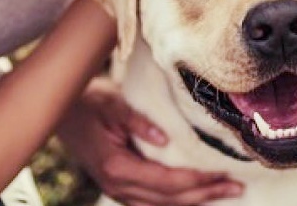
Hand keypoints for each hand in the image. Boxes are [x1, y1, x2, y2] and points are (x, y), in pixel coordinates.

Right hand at [57, 76, 243, 205]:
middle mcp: (117, 185)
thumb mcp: (112, 103)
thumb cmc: (87, 101)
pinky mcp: (118, 186)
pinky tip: (194, 197)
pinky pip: (151, 203)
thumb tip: (165, 139)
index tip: (224, 175)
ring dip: (193, 201)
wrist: (60, 110)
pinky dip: (175, 202)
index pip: (166, 182)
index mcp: (117, 166)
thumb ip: (137, 122)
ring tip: (223, 193)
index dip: (198, 181)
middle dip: (204, 194)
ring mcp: (116, 190)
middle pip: (169, 199)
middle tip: (236, 187)